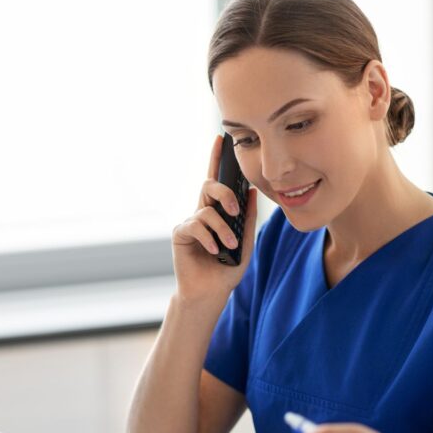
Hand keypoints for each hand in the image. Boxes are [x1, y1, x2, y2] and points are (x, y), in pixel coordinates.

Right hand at [171, 134, 257, 300]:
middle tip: (235, 209)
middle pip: (210, 186)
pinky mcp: (180, 234)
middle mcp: (202, 212)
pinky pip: (196, 225)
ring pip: (206, 209)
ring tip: (229, 245)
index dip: (217, 159)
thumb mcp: (245, 243)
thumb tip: (252, 192)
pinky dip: (209, 237)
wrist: (210, 294)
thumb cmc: (227, 270)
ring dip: (222, 227)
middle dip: (224, 192)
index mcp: (218, 212)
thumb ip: (248, 219)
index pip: (218, 180)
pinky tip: (214, 251)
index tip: (220, 138)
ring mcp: (190, 222)